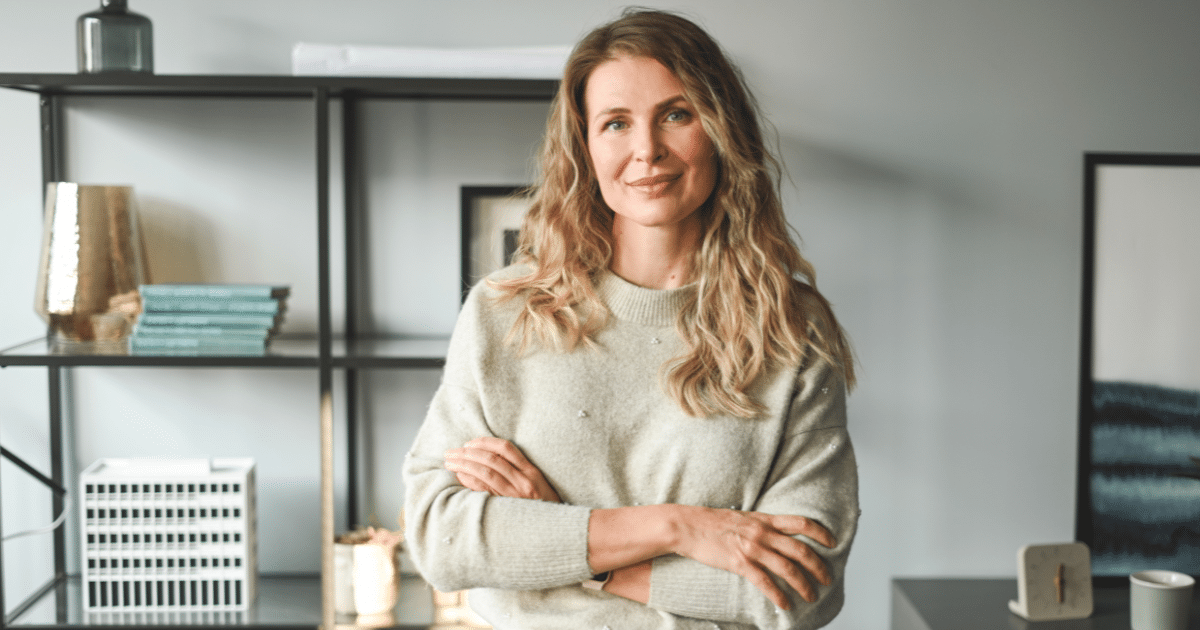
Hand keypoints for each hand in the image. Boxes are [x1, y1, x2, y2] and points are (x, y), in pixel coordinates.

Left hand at [444, 437, 560, 502]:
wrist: (551, 530)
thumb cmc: (541, 505)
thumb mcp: (536, 484)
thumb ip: (518, 471)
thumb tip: (488, 458)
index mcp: (531, 471)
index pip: (506, 448)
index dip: (485, 442)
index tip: (469, 443)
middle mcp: (523, 481)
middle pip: (491, 459)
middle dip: (467, 453)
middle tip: (451, 452)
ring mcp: (514, 495)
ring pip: (485, 473)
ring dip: (464, 465)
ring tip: (450, 463)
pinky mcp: (505, 508)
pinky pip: (483, 490)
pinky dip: (469, 481)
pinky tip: (459, 477)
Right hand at [668, 506, 834, 608]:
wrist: (687, 526)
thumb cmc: (712, 522)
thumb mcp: (743, 517)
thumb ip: (761, 524)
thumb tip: (776, 533)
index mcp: (765, 519)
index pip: (801, 523)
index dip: (821, 533)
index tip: (832, 543)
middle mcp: (762, 533)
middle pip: (800, 550)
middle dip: (818, 567)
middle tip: (827, 579)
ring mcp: (751, 548)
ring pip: (788, 569)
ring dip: (803, 585)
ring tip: (811, 596)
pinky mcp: (739, 563)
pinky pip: (765, 583)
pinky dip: (779, 596)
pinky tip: (786, 605)